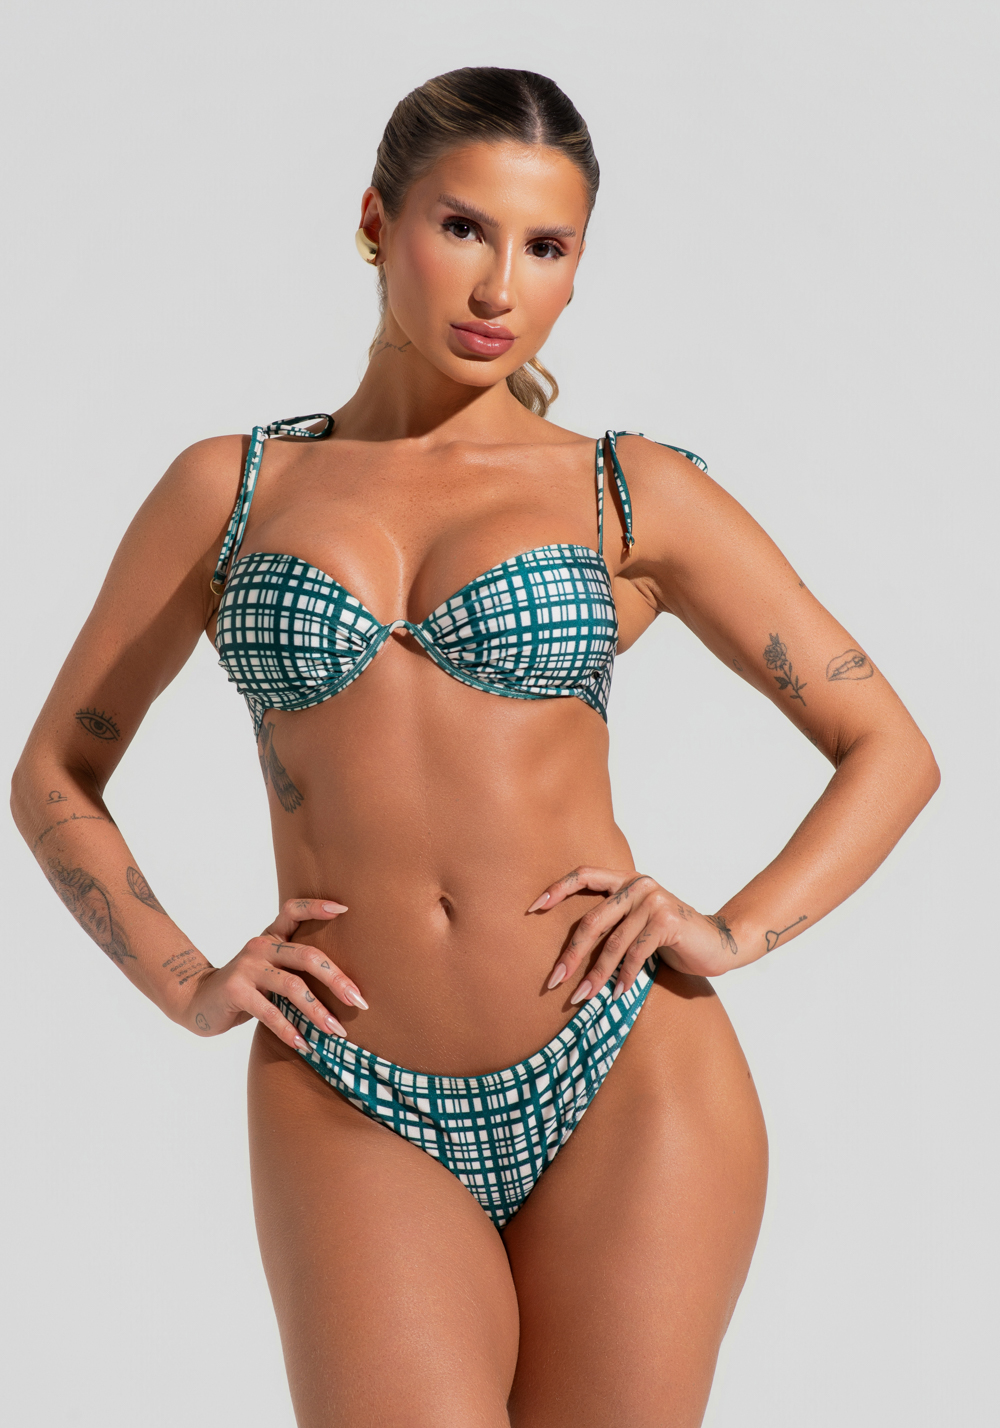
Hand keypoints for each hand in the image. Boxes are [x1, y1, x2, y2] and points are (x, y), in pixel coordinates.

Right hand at [182, 897, 366, 1052]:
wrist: (198, 999)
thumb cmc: (247, 986)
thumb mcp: (270, 968)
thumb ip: (296, 968)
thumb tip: (346, 988)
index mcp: (272, 936)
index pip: (293, 910)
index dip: (317, 906)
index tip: (344, 910)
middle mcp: (261, 946)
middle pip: (306, 956)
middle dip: (336, 979)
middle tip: (358, 1001)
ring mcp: (247, 967)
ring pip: (292, 986)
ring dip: (318, 1011)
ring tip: (336, 1030)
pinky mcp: (236, 991)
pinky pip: (269, 1012)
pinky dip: (289, 1030)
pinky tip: (304, 1044)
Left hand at [528, 867, 739, 999]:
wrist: (718, 942)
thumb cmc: (671, 937)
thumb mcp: (638, 922)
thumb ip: (613, 921)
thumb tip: (569, 949)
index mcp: (626, 880)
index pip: (584, 875)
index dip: (557, 889)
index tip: (533, 908)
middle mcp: (638, 884)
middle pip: (592, 920)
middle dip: (572, 954)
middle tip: (554, 980)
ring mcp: (653, 901)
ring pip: (613, 944)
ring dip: (596, 975)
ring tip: (582, 997)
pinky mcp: (667, 921)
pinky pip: (635, 954)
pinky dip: (624, 978)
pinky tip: (616, 994)